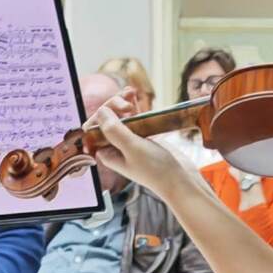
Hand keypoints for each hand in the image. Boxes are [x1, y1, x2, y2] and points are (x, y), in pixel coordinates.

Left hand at [84, 103, 198, 200]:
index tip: (114, 110)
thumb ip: (114, 130)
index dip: (99, 115)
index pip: (92, 130)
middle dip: (113, 107)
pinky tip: (135, 96)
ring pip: (120, 116)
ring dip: (123, 102)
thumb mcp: (132, 148)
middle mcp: (116, 148)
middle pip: (106, 120)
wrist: (180, 180)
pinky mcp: (143, 136)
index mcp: (107, 153)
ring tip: (131, 92)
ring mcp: (130, 141)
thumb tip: (101, 111)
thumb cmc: (156, 170)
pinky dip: (133, 106)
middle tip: (127, 105)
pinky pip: (134, 117)